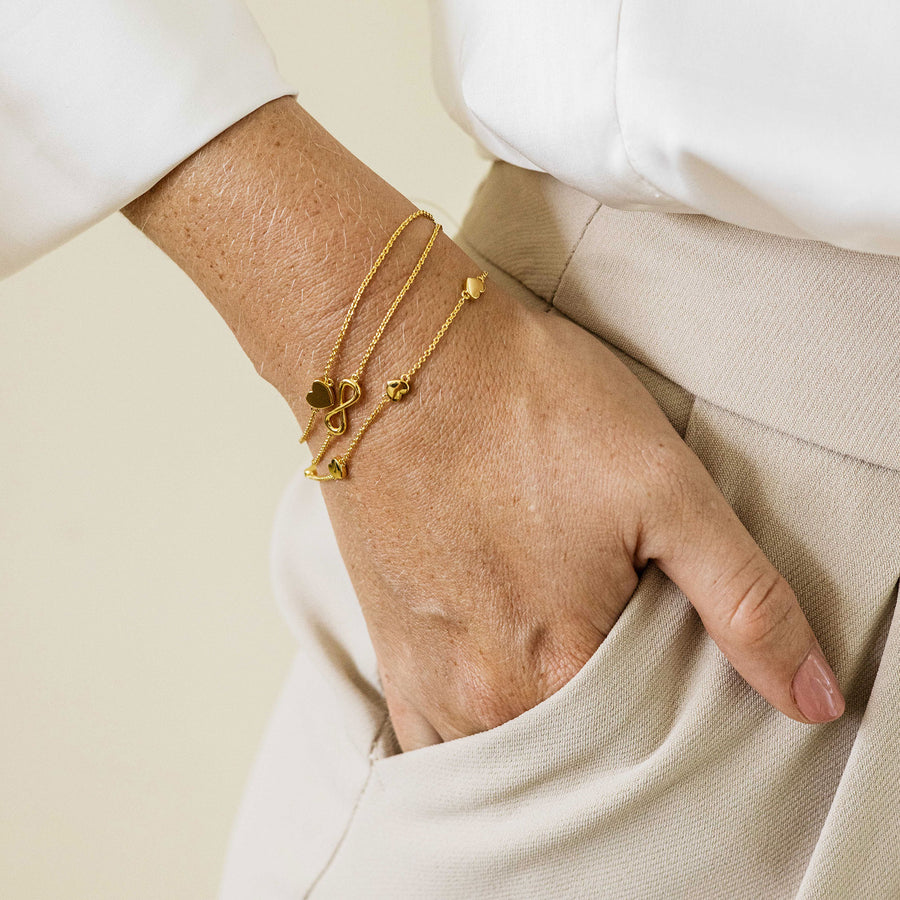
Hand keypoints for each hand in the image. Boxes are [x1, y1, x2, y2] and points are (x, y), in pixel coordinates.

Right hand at [120, 98, 843, 750]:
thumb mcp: (664, 486)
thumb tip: (812, 699)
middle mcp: (488, 695)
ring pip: (511, 759)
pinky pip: (435, 745)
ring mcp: (431, 681)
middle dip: (615, 722)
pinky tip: (499, 691)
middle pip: (580, 754)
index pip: (654, 744)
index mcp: (564, 666)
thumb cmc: (527, 404)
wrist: (401, 357)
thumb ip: (746, 601)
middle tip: (613, 639)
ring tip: (558, 660)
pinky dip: (479, 739)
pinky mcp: (391, 654)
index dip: (682, 703)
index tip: (672, 646)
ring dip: (547, 735)